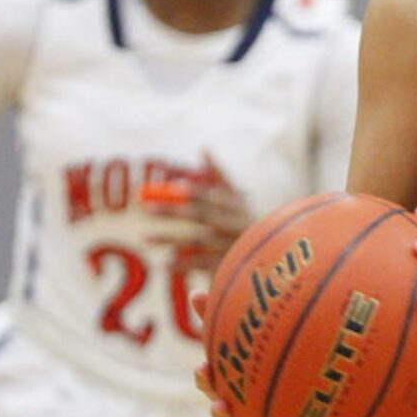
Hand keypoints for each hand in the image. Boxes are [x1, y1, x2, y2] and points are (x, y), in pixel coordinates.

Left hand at [143, 150, 252, 267]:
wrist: (271, 258)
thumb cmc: (249, 222)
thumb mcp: (238, 198)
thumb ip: (219, 176)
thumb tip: (203, 149)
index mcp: (235, 205)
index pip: (212, 196)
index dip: (196, 192)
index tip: (176, 188)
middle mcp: (233, 224)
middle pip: (201, 215)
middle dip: (172, 211)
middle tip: (145, 207)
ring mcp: (231, 246)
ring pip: (198, 240)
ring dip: (172, 239)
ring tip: (146, 237)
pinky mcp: (229, 267)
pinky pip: (203, 264)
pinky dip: (185, 264)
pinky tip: (166, 263)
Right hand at [189, 286, 274, 416]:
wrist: (315, 376)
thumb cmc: (279, 344)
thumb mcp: (261, 324)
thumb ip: (236, 310)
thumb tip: (196, 291)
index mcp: (234, 379)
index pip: (211, 378)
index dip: (205, 377)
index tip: (203, 368)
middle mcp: (244, 404)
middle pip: (227, 411)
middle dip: (222, 411)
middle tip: (222, 407)